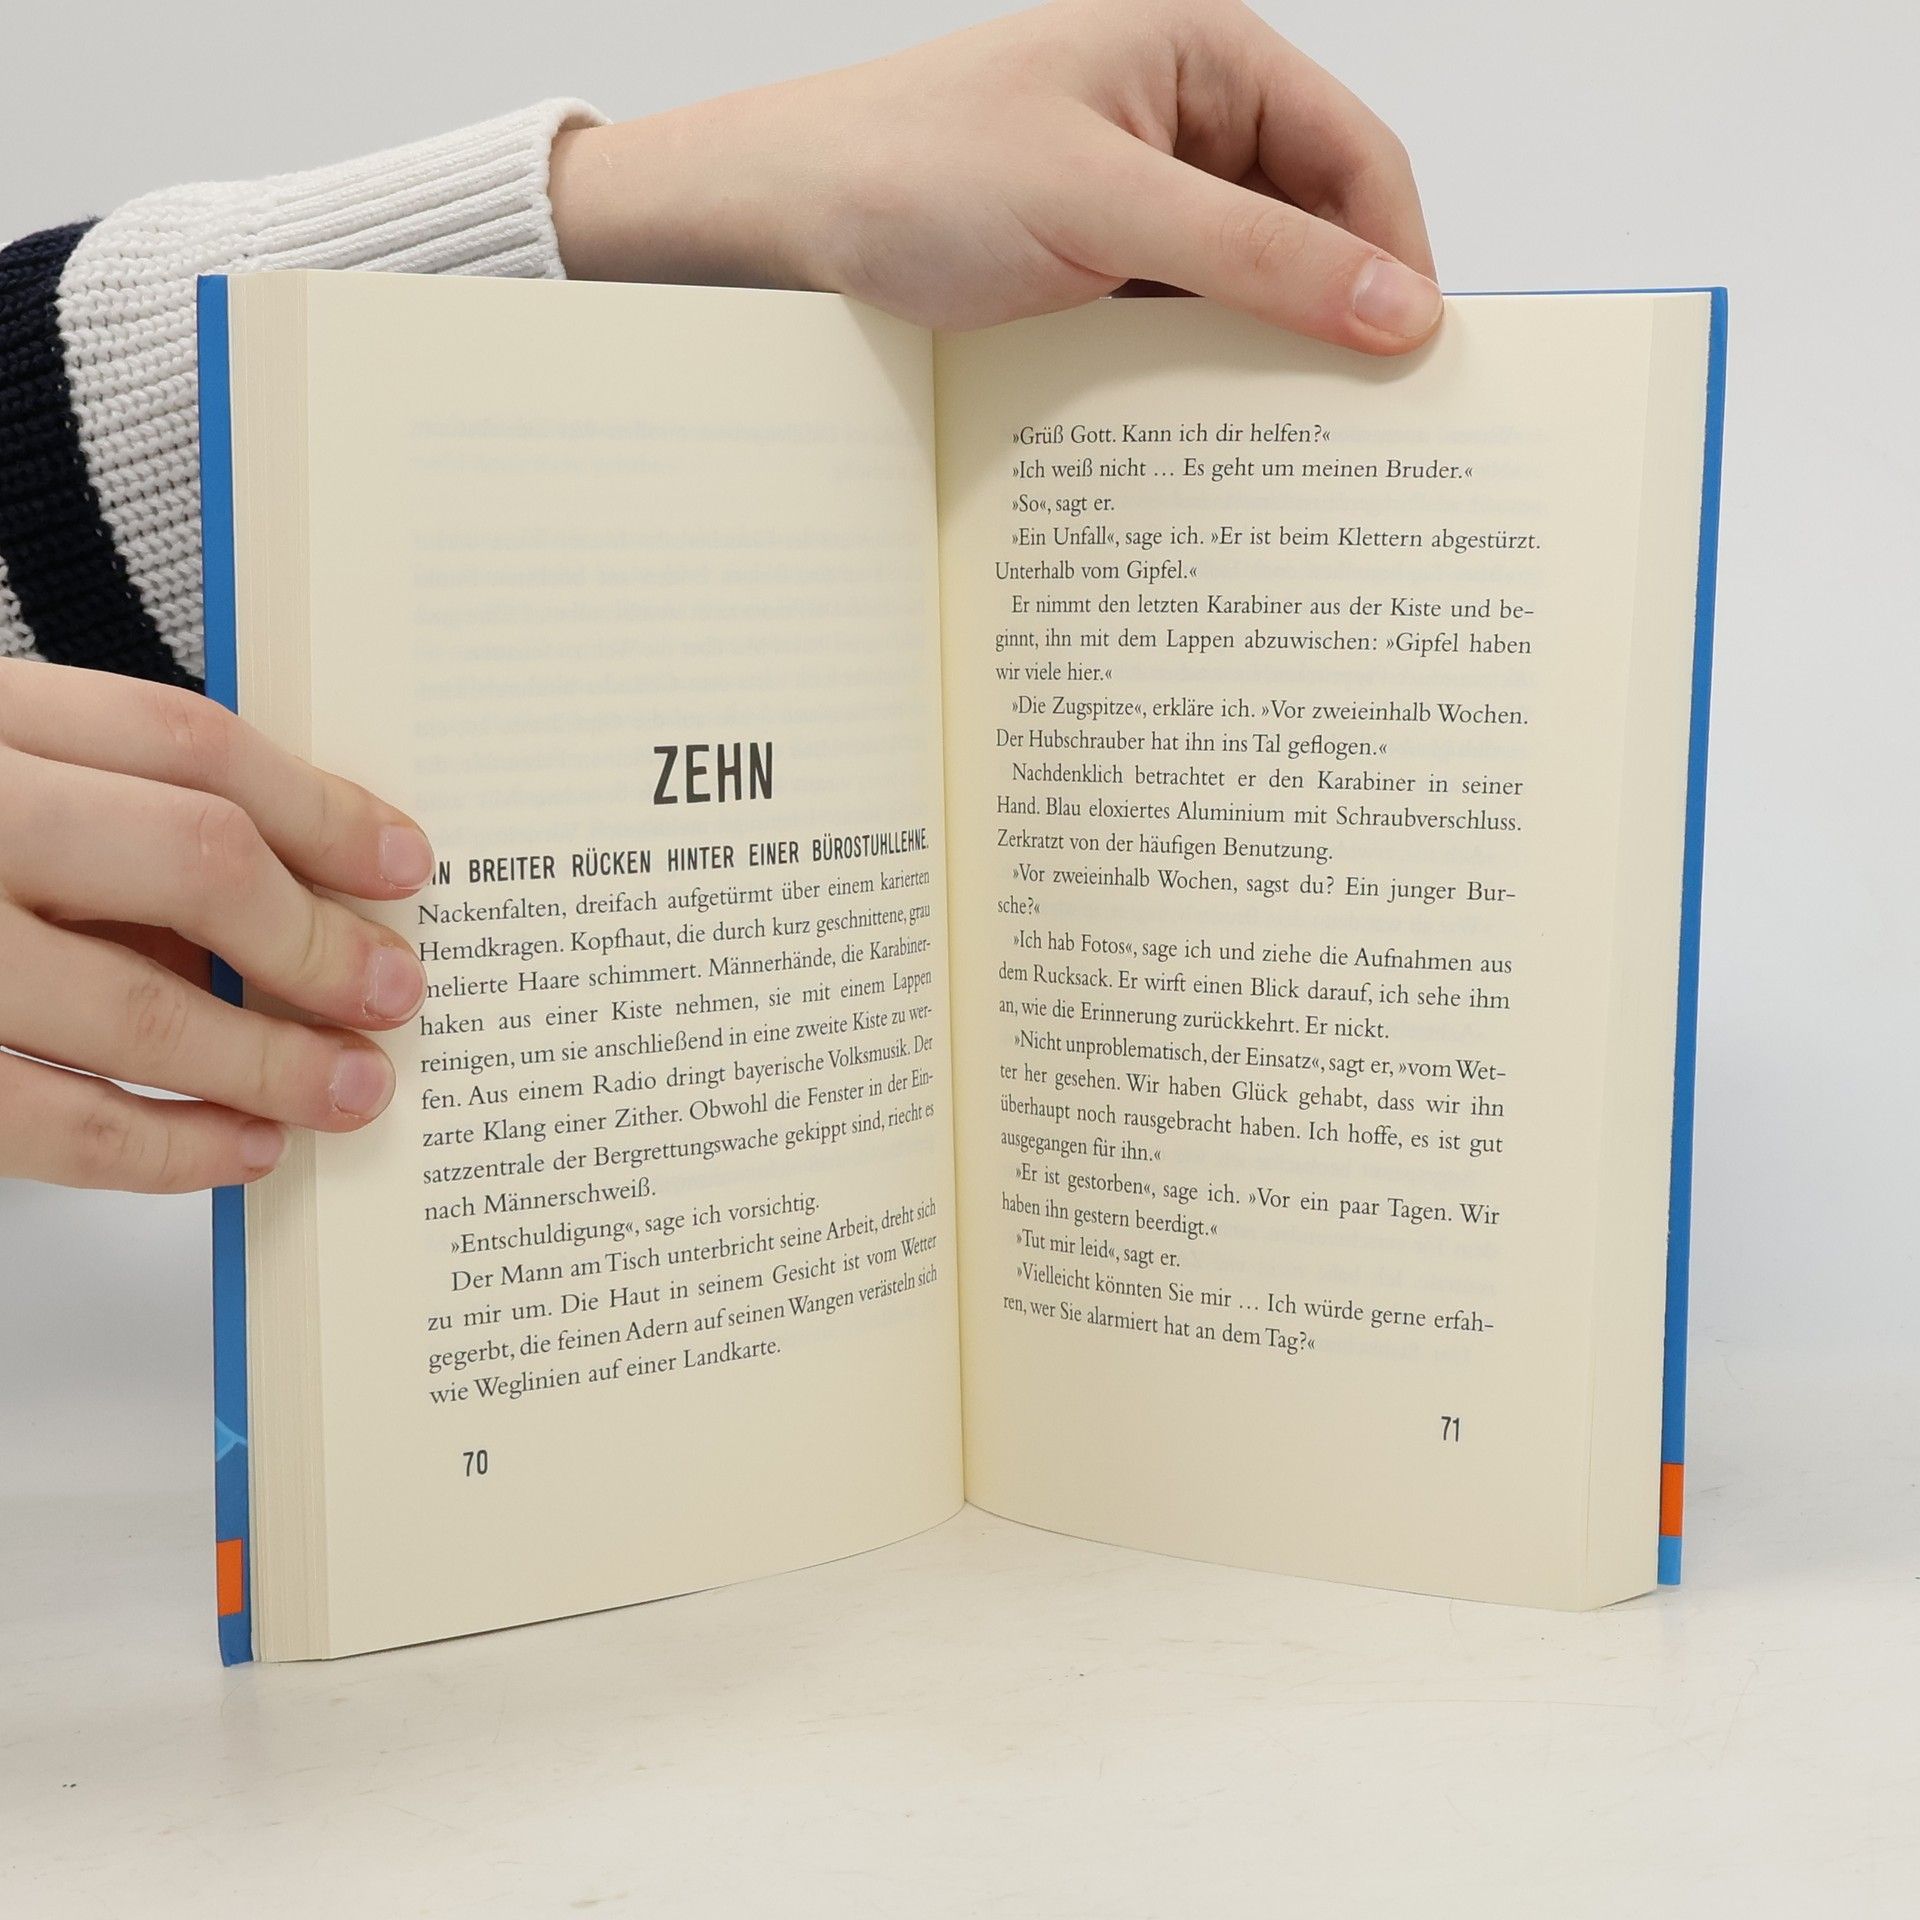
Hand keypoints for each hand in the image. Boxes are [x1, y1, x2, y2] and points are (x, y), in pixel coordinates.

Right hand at [0, 663, 433, 1191]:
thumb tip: (307, 896)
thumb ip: (107, 813)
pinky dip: (158, 1149)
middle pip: (187, 860)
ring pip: (124, 1010)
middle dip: (314, 941)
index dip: (320, 807)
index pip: (187, 742)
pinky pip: (38, 1121)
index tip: (406, 866)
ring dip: (261, 1063)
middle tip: (395, 994)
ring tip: (349, 1092)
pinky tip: (239, 1152)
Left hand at [549, 0, 1438, 349]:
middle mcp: (1182, 122)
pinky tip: (1205, 431)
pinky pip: (1183, 325)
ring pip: (1247, 288)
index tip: (1417, 359)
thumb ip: (1258, 257)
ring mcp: (1139, 202)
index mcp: (1204, 56)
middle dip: (1335, 317)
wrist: (784, 221)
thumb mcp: (1105, 206)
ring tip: (1286, 441)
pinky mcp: (1098, 270)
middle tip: (1364, 423)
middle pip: (1311, 228)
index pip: (1353, 156)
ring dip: (1263, 358)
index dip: (1396, 256)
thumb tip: (1398, 309)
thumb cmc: (917, 170)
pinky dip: (1200, 375)